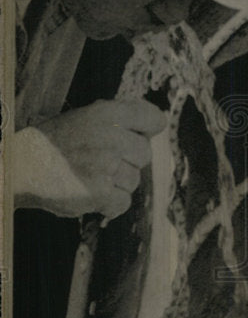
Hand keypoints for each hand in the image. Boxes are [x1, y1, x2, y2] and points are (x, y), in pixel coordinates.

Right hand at [14, 99, 166, 219]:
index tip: (137, 135)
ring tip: (89, 176)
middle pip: (144, 154)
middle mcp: (110, 136)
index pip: (154, 119)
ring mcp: (105, 165)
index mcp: (107, 113)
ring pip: (134, 180)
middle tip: (100, 160)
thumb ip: (118, 118)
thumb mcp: (84, 117)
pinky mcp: (98, 192)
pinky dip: (110, 204)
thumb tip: (157, 123)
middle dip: (127, 160)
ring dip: (116, 183)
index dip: (147, 130)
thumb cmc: (54, 143)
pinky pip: (123, 202)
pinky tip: (91, 193)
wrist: (19, 167)